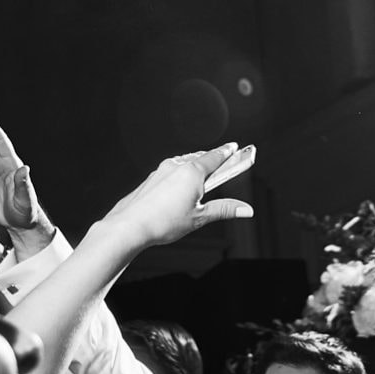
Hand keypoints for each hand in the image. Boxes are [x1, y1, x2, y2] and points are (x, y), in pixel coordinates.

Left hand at [97, 144, 253, 250]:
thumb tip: (245, 209)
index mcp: (192, 172)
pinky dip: (181, 174)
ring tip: (204, 177)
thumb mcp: (200, 218)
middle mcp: (176, 166)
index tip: (235, 147)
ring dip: (196, 166)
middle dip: (212, 159)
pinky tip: (181, 188)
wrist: (129, 226)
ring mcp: (161, 171)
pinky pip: (171, 171)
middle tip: (224, 161)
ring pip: (184, 164)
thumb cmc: (161, 222)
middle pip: (200, 158)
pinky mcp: (151, 179)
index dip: (228, 152)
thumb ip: (224, 210)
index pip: (215, 157)